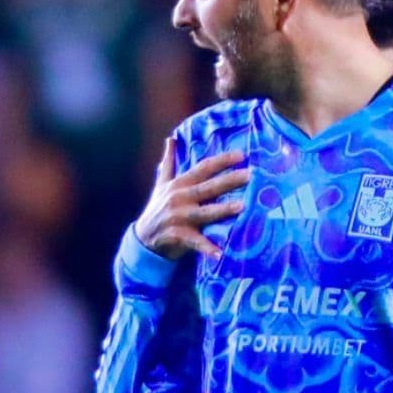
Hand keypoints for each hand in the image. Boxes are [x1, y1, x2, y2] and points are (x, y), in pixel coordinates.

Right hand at [134, 140, 250, 260]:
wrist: (143, 238)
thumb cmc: (157, 209)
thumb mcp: (161, 185)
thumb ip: (169, 162)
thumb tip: (170, 139)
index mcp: (178, 184)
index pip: (202, 168)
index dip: (221, 161)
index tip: (241, 155)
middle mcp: (178, 199)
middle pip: (207, 188)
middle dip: (228, 181)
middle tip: (249, 175)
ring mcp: (178, 218)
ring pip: (204, 212)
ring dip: (222, 210)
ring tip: (242, 206)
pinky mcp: (178, 236)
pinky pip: (195, 242)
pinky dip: (207, 248)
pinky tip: (220, 253)